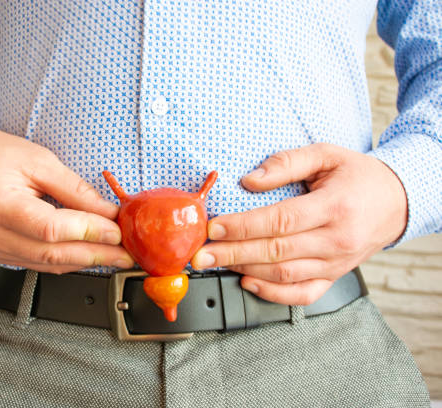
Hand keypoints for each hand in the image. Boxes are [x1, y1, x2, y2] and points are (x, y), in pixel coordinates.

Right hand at [0, 118, 133, 272]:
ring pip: (47, 264)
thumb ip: (77, 191)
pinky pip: (38, 264)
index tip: (117, 231)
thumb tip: (109, 214)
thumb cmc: (0, 155)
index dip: (88, 232)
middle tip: (125, 253)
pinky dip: (67, 261)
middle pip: (50, 253)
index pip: (50, 229)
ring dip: (85, 261)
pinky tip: (89, 255)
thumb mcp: (42, 161)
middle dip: (94, 254)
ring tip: (114, 256)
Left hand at [191, 143, 407, 304]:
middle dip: (232, 253)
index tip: (213, 228)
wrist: (398, 202)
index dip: (243, 226)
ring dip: (245, 270)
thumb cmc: (359, 176)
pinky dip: (273, 293)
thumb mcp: (327, 154)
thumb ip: (287, 161)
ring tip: (216, 263)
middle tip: (200, 255)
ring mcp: (337, 263)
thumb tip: (250, 180)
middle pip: (276, 251)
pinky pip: (302, 294)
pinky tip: (248, 282)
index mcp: (335, 206)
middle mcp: (337, 239)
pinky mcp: (335, 276)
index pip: (280, 220)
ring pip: (284, 274)